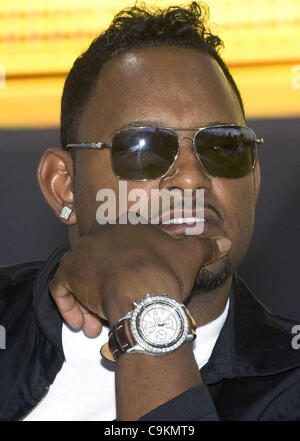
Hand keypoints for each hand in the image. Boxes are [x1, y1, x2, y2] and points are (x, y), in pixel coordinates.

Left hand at [49, 221, 230, 335]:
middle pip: (99, 263)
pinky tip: (84, 324)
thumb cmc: (166, 274)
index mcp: (125, 227)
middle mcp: (99, 235)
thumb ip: (206, 246)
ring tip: (99, 324)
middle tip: (115, 309)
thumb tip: (226, 241)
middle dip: (105, 287)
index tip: (131, 290)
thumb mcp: (190, 256)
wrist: (143, 294)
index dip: (125, 271)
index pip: (119, 248)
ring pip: (80, 277)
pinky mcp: (69, 272)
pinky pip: (61, 288)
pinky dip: (69, 306)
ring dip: (87, 302)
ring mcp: (82, 252)